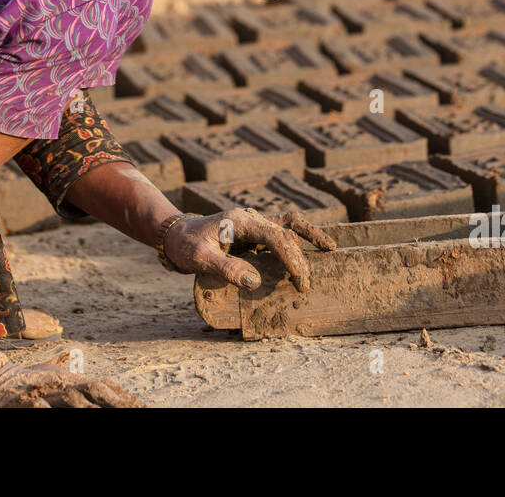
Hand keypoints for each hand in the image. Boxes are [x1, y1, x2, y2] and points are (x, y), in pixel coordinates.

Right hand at [0, 359, 141, 407]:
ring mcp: (43, 393)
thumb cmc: (24, 381)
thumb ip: (74, 377)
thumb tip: (97, 378)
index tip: (142, 406)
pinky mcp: (26, 402)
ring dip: (90, 410)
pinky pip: (43, 410)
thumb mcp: (51, 375)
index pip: (102, 386)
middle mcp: (60, 384)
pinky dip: (52, 412)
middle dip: (115, 403)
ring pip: (73, 402)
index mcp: (69, 378)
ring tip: (112, 416)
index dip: (122, 396)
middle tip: (135, 410)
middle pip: (93, 392)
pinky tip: (59, 414)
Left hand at [161, 208, 336, 291]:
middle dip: (299, 258)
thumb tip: (255, 282)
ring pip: (288, 225)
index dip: (290, 257)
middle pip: (285, 232)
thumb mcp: (200, 259)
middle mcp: (251, 218)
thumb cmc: (185, 246)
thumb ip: (226, 269)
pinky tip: (309, 250)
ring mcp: (254, 224)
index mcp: (240, 221)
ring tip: (329, 248)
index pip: (274, 236)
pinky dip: (296, 240)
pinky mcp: (253, 233)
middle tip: (304, 285)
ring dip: (308, 235)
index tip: (298, 277)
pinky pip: (280, 233)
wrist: (174, 236)